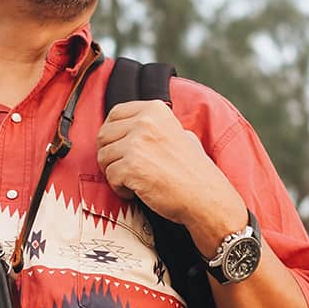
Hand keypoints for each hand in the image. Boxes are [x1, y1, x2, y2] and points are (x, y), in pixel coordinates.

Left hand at [96, 101, 244, 244]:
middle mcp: (145, 122)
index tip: (119, 148)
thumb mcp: (180, 134)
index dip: (112, 133)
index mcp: (155, 110)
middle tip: (124, 169)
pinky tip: (136, 192)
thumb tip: (131, 127)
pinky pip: (109, 176)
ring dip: (114, 172)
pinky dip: (120, 188)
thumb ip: (156, 127)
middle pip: (104, 135)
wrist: (205, 197)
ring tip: (134, 181)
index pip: (116, 113)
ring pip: (103, 156)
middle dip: (109, 154)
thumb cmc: (194, 171)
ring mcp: (137, 143)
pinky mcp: (131, 167)